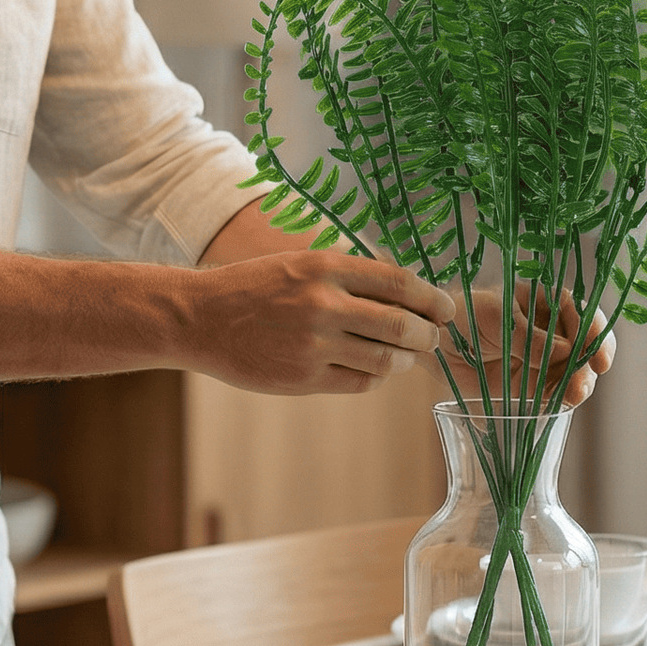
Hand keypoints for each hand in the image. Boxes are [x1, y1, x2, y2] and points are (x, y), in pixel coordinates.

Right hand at [182, 251, 456, 395]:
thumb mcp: (299, 263)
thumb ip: (347, 275)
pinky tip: (372, 370)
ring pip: (385, 360)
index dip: (432, 299)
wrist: (200, 318)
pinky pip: (359, 383)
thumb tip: (404, 293)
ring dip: (403, 361)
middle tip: (432, 338)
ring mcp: (312, 344)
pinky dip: (375, 378)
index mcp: (325, 267)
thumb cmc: (253, 288)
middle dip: (427, 335)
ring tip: (403, 357)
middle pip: (401, 325)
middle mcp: (322, 303)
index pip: (399, 283)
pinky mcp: (302, 379)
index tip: (446, 309)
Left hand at [430, 282, 615, 407]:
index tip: (599, 357)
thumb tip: (566, 352)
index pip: (582, 313)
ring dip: (578, 385)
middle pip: (586, 346)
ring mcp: (544, 358)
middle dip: (590, 365)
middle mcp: (552, 329)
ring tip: (571, 397)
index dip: (596, 333)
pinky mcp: (531, 384)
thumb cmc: (463, 314)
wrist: (435, 341)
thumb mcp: (495, 318)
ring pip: (575, 372)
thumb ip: (529, 337)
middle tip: (582, 386)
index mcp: (546, 301)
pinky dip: (560, 399)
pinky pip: (555, 392)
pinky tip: (559, 405)